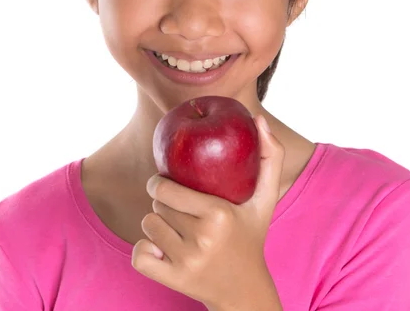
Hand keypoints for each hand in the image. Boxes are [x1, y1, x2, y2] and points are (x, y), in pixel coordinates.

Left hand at [132, 114, 284, 309]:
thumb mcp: (266, 198)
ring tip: (174, 225)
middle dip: (163, 204)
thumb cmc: (252, 235)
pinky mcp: (173, 281)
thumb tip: (258, 119)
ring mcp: (186, 262)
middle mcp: (201, 239)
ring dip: (155, 224)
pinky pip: (139, 256)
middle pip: (157, 208)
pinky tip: (161, 248)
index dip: (159, 183)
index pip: (167, 190)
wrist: (245, 290)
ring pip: (148, 228)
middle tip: (178, 206)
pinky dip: (145, 250)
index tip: (165, 183)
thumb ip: (270, 156)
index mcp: (219, 215)